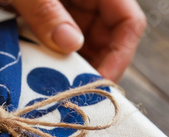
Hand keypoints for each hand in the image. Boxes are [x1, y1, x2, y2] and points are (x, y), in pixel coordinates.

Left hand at [0, 0, 145, 81]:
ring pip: (82, 49)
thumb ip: (46, 10)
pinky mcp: (44, 22)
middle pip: (107, 41)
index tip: (98, 82)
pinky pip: (57, 48)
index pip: (128, 21)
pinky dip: (51, 63)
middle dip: (94, 69)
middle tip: (74, 94)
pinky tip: (40, 78)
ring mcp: (64, 12)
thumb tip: (71, 43)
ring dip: (71, 70)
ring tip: (56, 90)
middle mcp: (84, 1)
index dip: (120, 55)